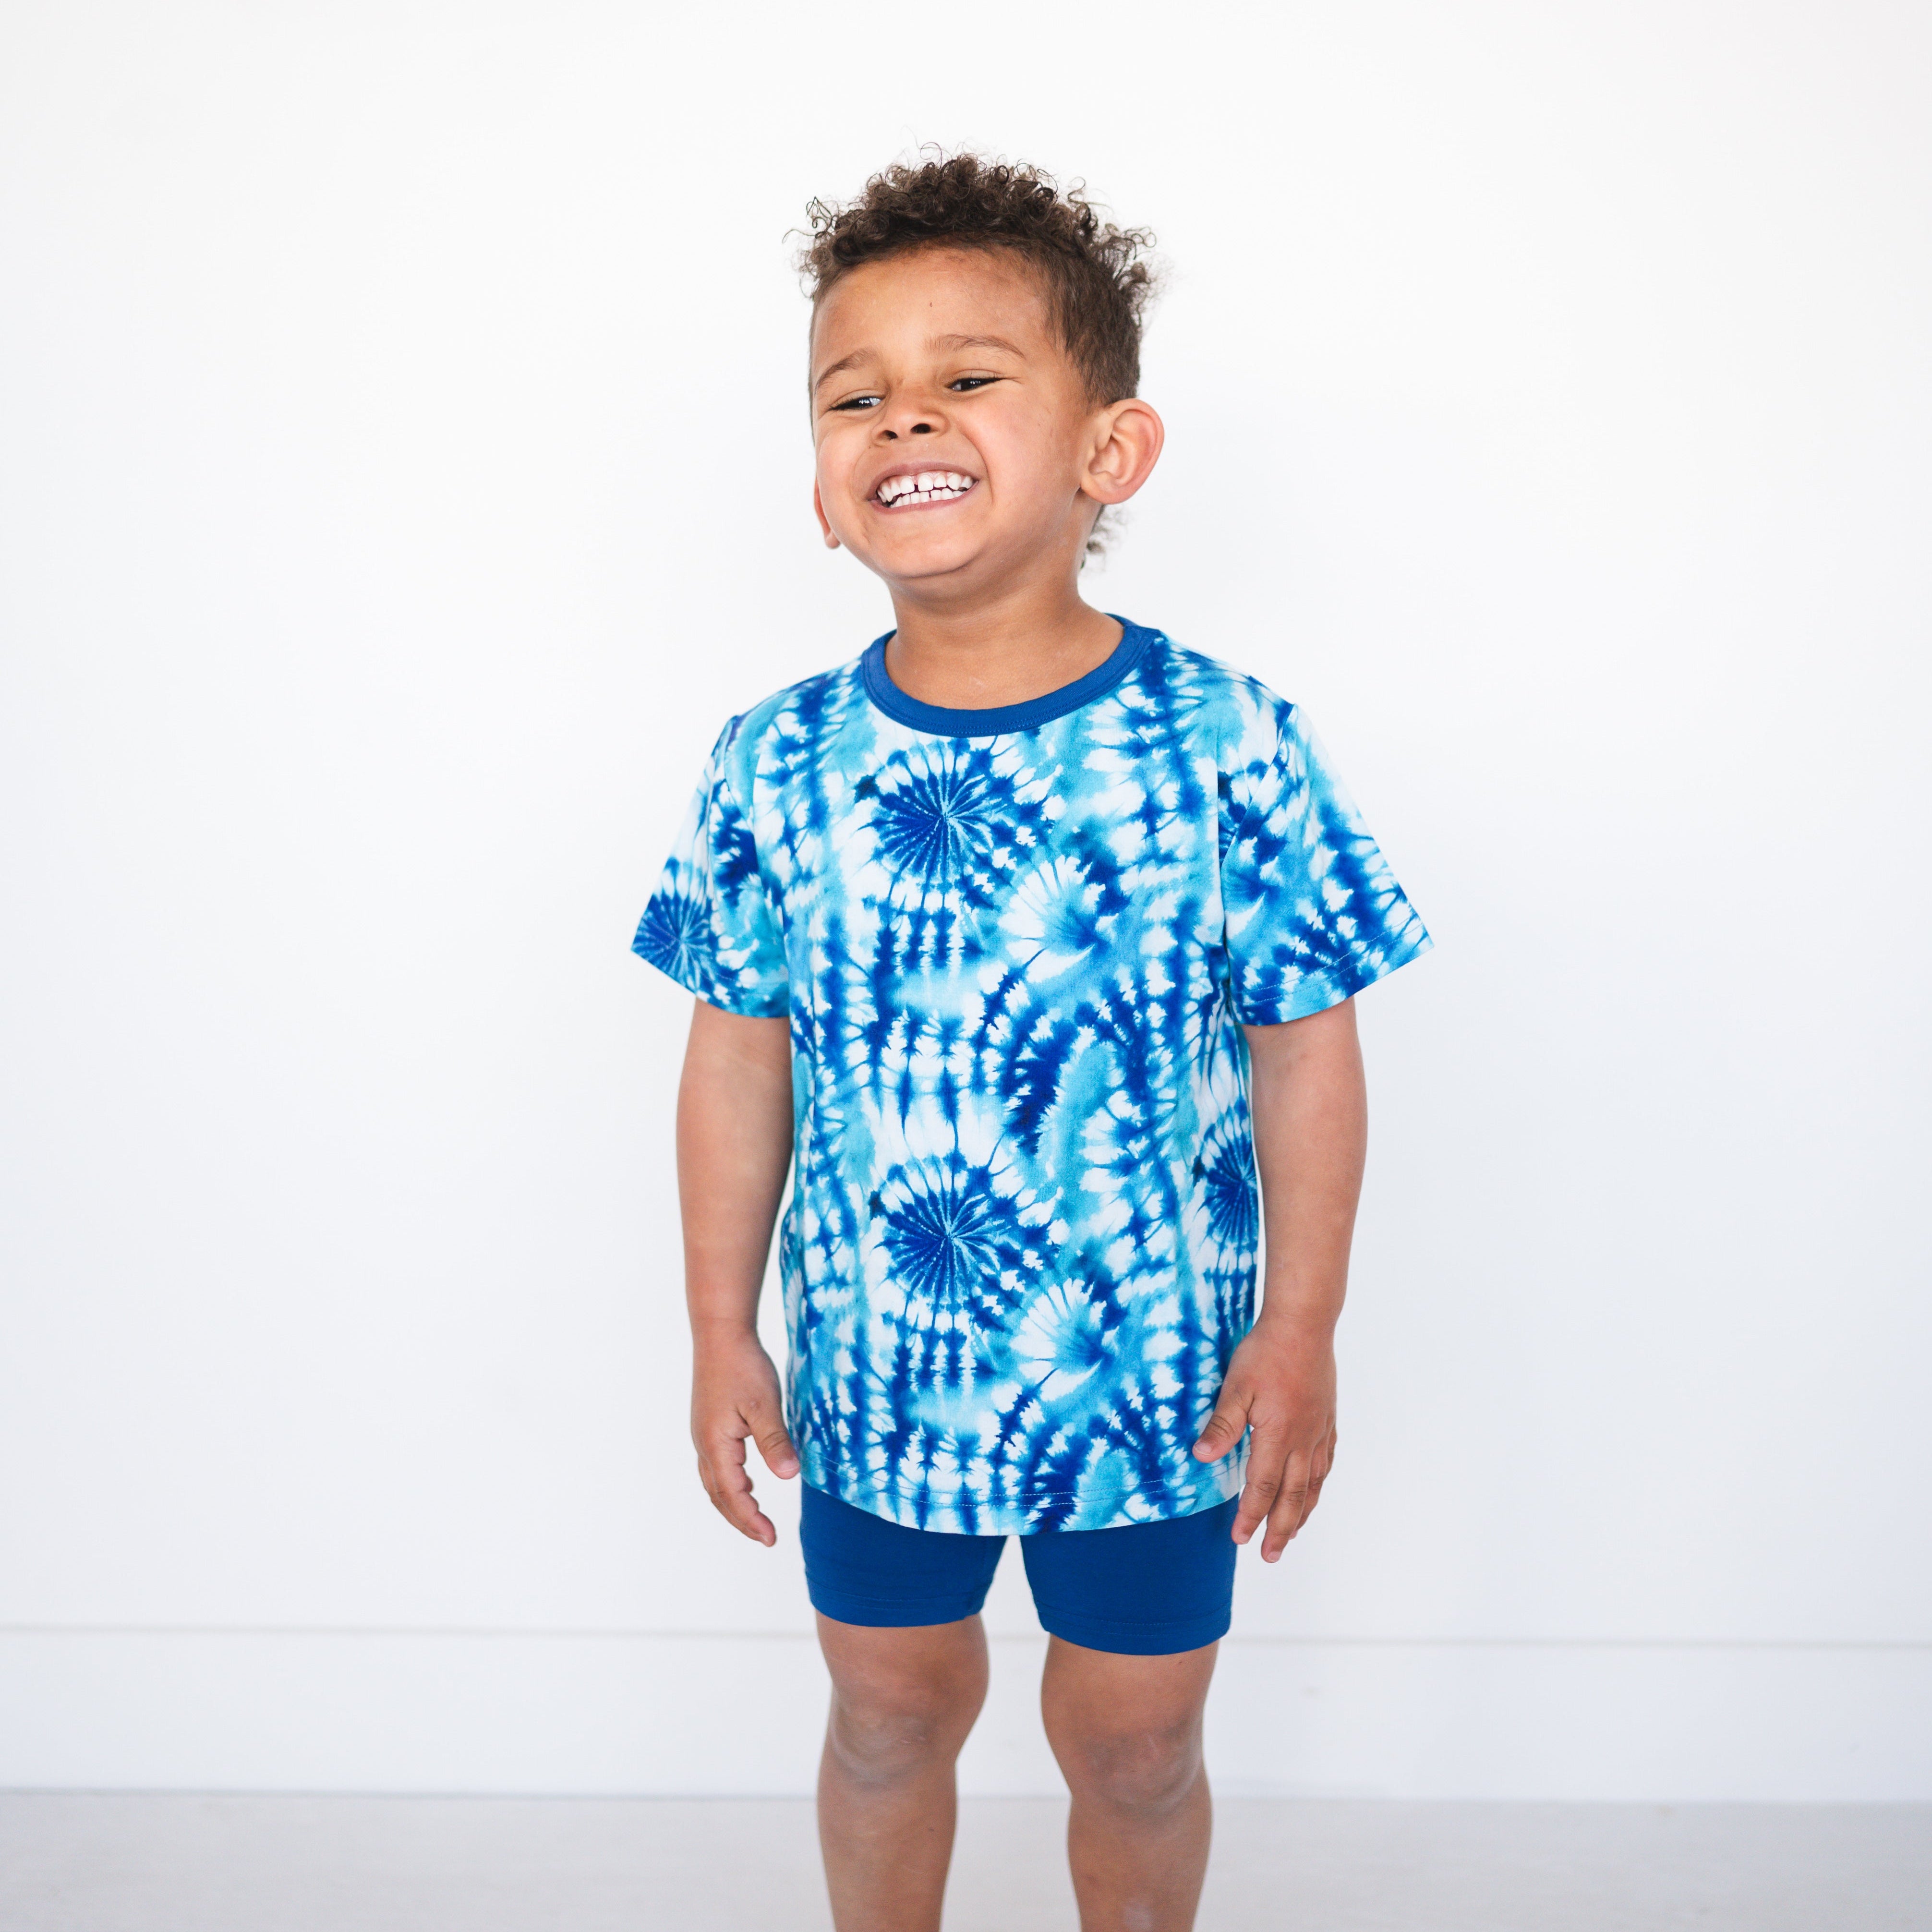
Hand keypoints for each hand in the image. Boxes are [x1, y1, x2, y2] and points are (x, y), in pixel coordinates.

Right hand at [690, 1330, 799, 1545]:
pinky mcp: (709, 1424)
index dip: (751, 1520)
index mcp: (716, 1444)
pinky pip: (717, 1466)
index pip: (733, 1494)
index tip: (770, 1538)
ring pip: (715, 1482)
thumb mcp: (764, 1405)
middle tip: (766, 1538)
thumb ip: (775, 1442)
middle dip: (741, 1519)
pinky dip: (731, 1483)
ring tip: (756, 1519)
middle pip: (719, 1495)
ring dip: (734, 1503)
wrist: (720, 1334)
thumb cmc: (742, 1366)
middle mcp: (704, 1444)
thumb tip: (789, 1476)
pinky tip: (748, 1481)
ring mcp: (704, 1434)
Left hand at [1189, 1320, 1337, 1561]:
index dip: (1250, 1515)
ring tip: (1291, 1535)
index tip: (1239, 1538)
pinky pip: (1325, 1462)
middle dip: (1279, 1529)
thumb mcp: (1235, 1386)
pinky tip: (1314, 1491)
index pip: (1261, 1487)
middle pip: (1292, 1496)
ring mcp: (1319, 1431)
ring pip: (1312, 1484)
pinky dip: (1318, 1484)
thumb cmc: (1266, 1352)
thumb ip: (1222, 1425)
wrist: (1304, 1324)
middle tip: (1269, 1556)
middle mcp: (1303, 1440)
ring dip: (1301, 1513)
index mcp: (1277, 1435)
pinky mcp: (1327, 1419)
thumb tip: (1202, 1457)